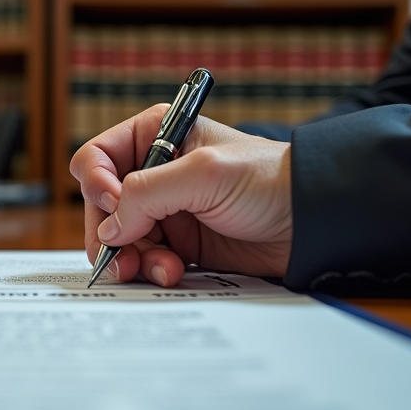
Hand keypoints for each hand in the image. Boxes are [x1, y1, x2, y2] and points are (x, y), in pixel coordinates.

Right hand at [69, 106, 292, 285]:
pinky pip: (145, 260)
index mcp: (155, 137)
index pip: (96, 159)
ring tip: (161, 268)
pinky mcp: (179, 243)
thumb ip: (147, 194)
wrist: (313, 221)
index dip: (97, 186)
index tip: (117, 210)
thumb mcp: (204, 175)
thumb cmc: (268, 180)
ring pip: (119, 239)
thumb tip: (109, 228)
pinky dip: (151, 270)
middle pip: (101, 206)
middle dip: (110, 233)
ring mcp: (165, 210)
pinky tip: (174, 273)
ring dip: (132, 258)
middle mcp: (154, 172)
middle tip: (122, 257)